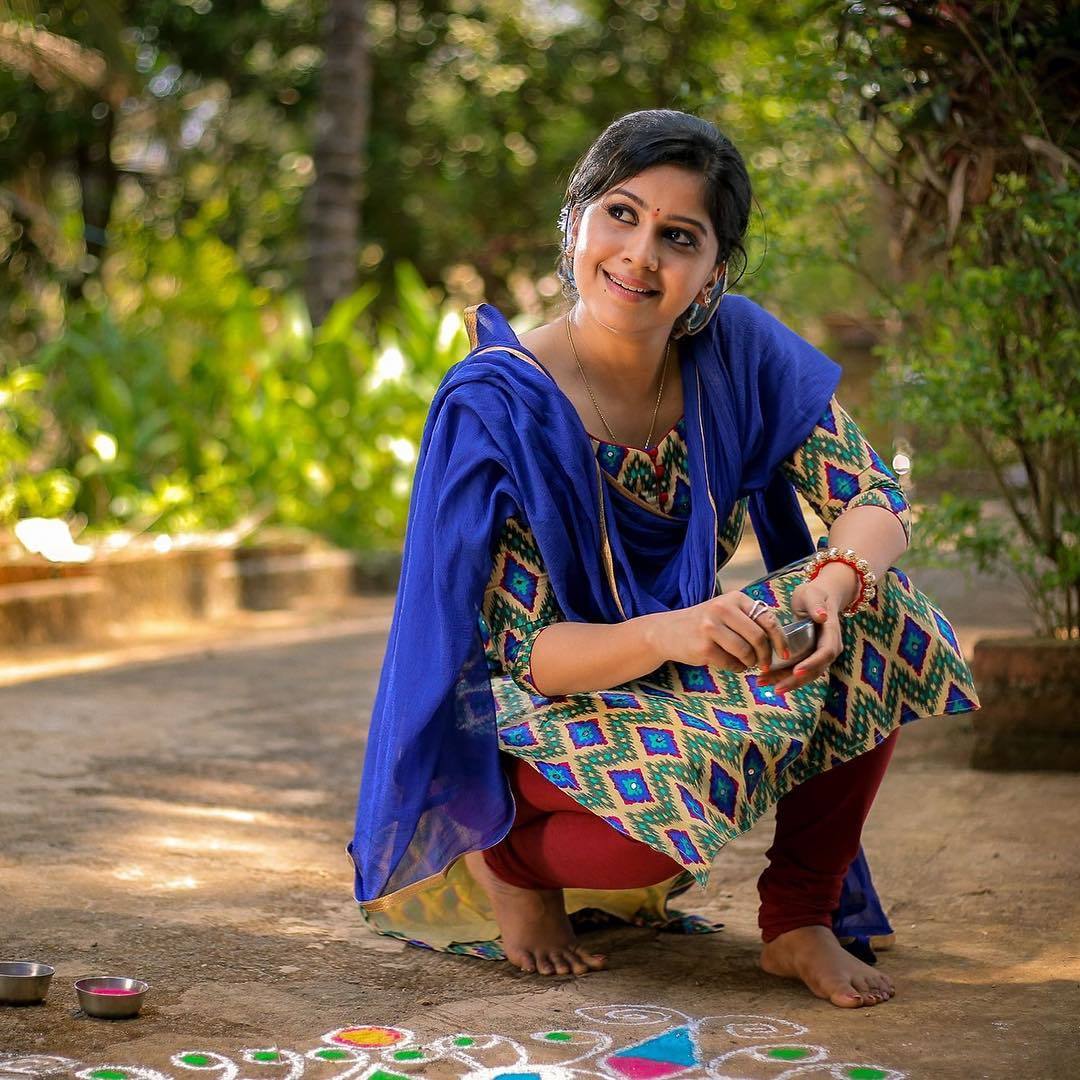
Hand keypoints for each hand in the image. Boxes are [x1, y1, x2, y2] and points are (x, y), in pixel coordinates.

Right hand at [643, 592, 790, 673]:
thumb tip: (780, 638)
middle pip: (758, 637)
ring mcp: (711, 628)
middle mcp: (722, 609)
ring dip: (750, 663)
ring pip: (746, 652)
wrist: (667, 632)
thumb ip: (750, 618)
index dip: (780, 639)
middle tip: (765, 665)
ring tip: (745, 663)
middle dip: (766, 656)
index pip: (767, 619)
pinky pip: (731, 663)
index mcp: (734, 598)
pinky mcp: (704, 647)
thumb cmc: (704, 624)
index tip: (784, 653)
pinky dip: (736, 668)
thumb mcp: (726, 611)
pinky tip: (730, 663)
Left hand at [756, 563, 855, 693]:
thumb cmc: (814, 594)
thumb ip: (816, 605)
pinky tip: (766, 678)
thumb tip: (822, 616)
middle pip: (815, 670)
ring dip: (786, 681)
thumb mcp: (813, 594)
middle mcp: (829, 648)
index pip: (825, 653)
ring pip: (806, 674)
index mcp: (831, 633)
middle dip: (795, 680)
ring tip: (763, 683)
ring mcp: (819, 654)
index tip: (797, 671)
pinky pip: (798, 670)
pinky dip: (783, 676)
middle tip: (776, 688)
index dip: (812, 664)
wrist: (819, 598)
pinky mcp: (809, 657)